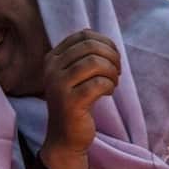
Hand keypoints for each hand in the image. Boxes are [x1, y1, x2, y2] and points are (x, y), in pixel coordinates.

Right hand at [42, 30, 119, 156]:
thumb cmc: (76, 102)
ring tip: (113, 82)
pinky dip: (110, 85)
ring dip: (111, 71)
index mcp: (52, 59)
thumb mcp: (74, 74)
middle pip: (90, 47)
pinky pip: (98, 83)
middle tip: (117, 71)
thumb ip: (81, 54)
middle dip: (111, 56)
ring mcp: (58, 86)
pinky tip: (108, 92)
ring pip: (95, 63)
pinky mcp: (70, 102)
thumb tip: (92, 32)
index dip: (105, 42)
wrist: (66, 137)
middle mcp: (51, 69)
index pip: (83, 35)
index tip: (113, 57)